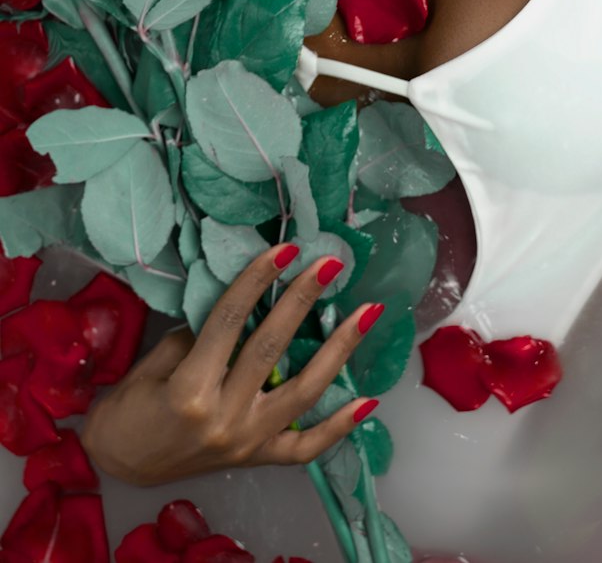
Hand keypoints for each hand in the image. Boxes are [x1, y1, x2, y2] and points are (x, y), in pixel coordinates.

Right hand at [81, 244, 382, 485]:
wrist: (122, 462)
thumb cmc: (133, 405)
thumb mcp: (157, 361)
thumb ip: (202, 333)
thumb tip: (248, 300)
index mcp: (190, 390)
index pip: (230, 322)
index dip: (257, 280)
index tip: (285, 248)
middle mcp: (223, 418)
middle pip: (271, 349)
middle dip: (303, 300)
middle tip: (331, 263)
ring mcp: (246, 443)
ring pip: (304, 393)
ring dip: (340, 350)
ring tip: (368, 314)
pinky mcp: (258, 460)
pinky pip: (306, 447)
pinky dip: (340, 426)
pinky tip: (370, 400)